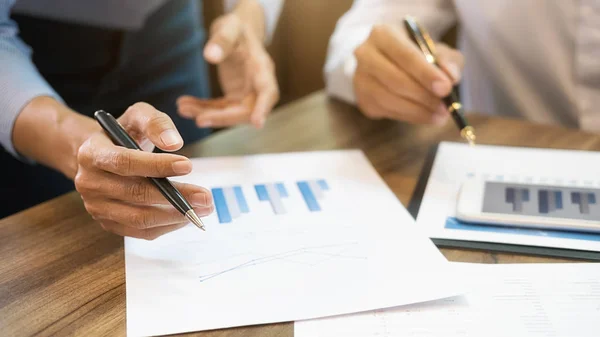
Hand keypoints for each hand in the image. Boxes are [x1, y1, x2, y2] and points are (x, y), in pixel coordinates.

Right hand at [75, 103, 213, 239]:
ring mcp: (96, 207)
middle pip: (135, 194)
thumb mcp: (139, 116)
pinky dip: (167, 227)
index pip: (125, 162)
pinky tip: (186, 217)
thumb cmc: (125, 133)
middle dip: (176, 197)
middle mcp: (89, 183)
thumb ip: (156, 123)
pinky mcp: (108, 223)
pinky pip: (141, 232)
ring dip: (175, 216)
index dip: (157, 166)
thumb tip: (174, 143)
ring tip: (202, 209)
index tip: (188, 165)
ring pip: (139, 218)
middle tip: (205, 197)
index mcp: (92, 153)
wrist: (101, 154)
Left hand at [177, 4, 278, 128]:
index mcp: (262, 68)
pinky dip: (202, 108)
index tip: (258, 123)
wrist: (237, 32)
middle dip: (223, 117)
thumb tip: (210, 56)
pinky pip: (219, 108)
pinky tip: (184, 105)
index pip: (268, 91)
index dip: (264, 108)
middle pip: (246, 110)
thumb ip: (222, 40)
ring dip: (207, 114)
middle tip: (198, 119)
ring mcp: (246, 94)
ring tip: (182, 108)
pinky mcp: (234, 97)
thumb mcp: (230, 27)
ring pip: (230, 113)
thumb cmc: (237, 28)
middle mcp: (257, 86)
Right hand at [353, 24, 463, 124]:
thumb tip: (451, 78)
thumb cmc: (414, 53)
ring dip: (418, 111)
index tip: (445, 88)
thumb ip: (448, 60)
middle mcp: (366, 55)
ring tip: (440, 115)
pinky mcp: (363, 99)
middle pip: (396, 80)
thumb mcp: (435, 49)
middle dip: (423, 96)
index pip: (406, 55)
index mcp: (383, 35)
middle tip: (445, 107)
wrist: (388, 62)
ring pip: (390, 100)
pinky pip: (388, 112)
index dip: (426, 74)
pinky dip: (411, 116)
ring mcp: (361, 79)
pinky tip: (426, 116)